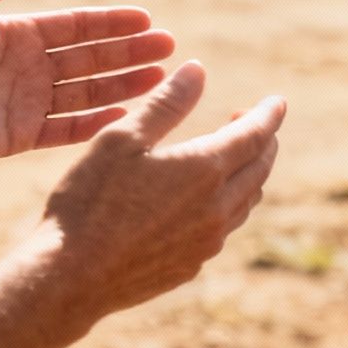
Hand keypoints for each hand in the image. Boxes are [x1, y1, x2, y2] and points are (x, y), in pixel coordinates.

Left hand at [0, 0, 176, 164]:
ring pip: (87, 92)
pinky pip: (66, 130)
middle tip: (169, 47)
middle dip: (130, 52)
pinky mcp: (19, 136)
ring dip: (123, 85)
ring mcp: (27, 103)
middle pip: (91, 58)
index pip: (76, 26)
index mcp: (18, 35)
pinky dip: (95, 124)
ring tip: (160, 80)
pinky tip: (125, 115)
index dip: (112, 23)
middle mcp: (29, 67)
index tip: (146, 19)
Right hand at [38, 61, 284, 319]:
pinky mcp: (191, 265)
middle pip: (259, 167)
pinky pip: (225, 228)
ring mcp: (207, 241)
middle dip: (263, 140)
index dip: (269, 114)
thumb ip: (167, 102)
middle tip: (251, 122)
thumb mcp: (123, 138)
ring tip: (233, 156)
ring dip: (249, 173)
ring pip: (246, 200)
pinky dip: (229, 204)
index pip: (256, 135)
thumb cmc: (89, 201)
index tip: (278, 100)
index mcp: (205, 169)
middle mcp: (217, 207)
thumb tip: (198, 69)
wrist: (69, 278)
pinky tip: (207, 200)